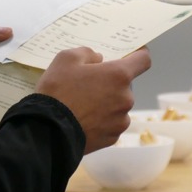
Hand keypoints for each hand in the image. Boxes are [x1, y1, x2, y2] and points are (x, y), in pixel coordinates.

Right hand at [35, 47, 150, 153]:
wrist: (48, 130)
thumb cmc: (57, 91)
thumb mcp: (66, 59)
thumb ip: (87, 53)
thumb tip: (98, 59)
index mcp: (118, 75)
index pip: (143, 60)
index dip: (139, 54)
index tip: (133, 54)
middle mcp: (125, 98)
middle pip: (124, 85)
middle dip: (110, 83)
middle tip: (87, 84)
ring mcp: (120, 120)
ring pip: (117, 106)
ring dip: (106, 103)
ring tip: (81, 106)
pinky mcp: (112, 138)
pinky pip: (110, 123)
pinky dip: (101, 120)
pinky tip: (82, 120)